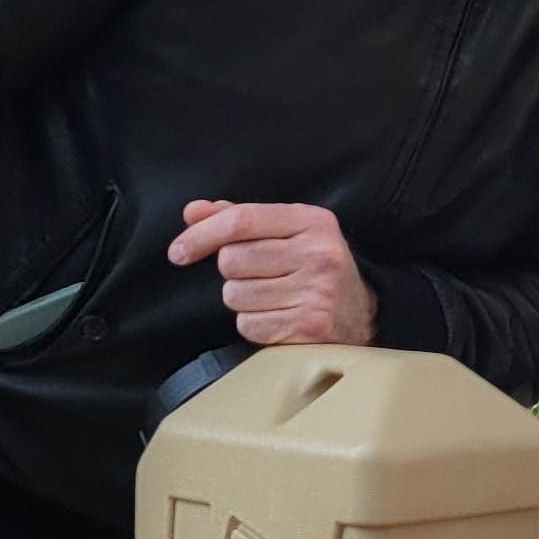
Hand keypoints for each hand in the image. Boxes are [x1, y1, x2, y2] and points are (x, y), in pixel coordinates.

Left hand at [169, 199, 376, 344]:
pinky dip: (254, 324)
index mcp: (312, 221)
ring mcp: (317, 290)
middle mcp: (318, 252)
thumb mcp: (286, 233)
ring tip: (272, 298)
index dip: (201, 234)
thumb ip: (239, 220)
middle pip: (232, 260)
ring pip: (236, 295)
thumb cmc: (312, 268)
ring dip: (243, 301)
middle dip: (233, 273)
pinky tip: (278, 317)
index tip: (178, 252)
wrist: (359, 314)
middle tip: (258, 276)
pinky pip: (249, 324)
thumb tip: (192, 212)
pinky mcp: (310, 325)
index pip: (241, 220)